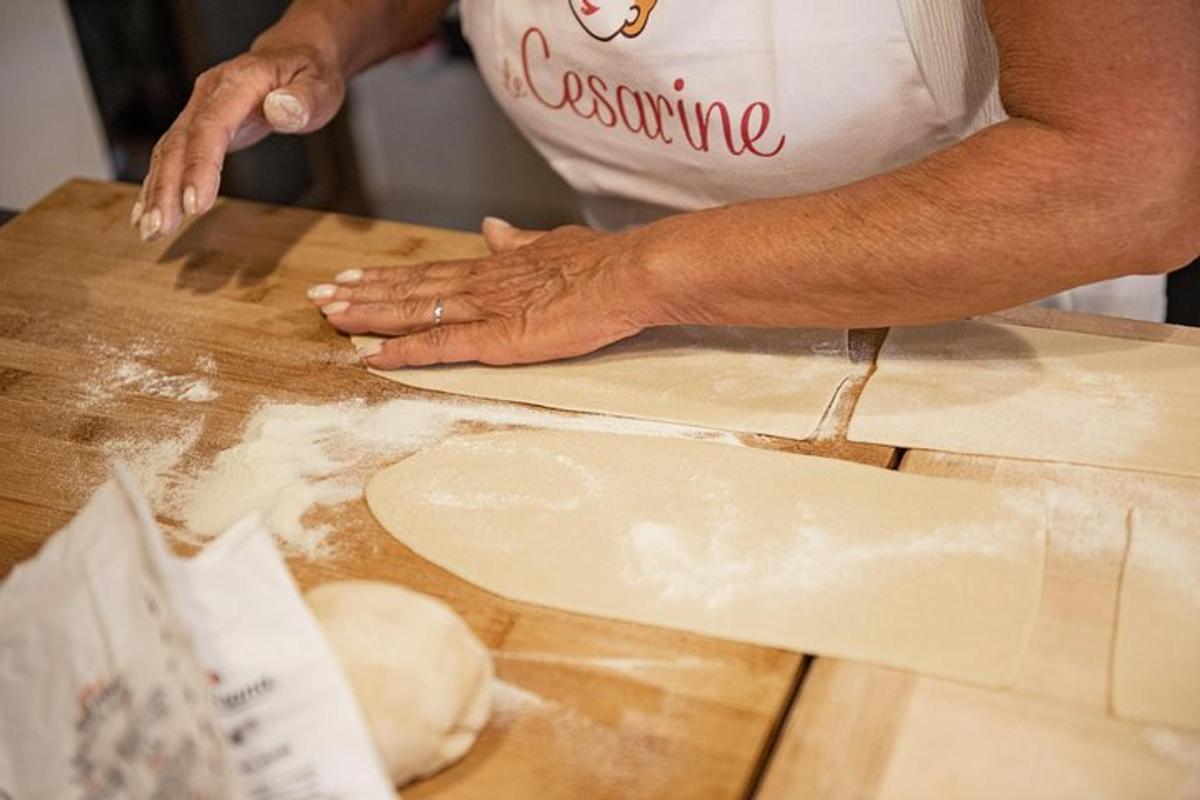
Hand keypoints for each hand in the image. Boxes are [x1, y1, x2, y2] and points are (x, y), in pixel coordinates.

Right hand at [132, 44, 343, 240]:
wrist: (295, 55)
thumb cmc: (310, 74)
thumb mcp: (319, 84)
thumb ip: (301, 99)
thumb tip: (280, 109)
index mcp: (239, 82)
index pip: (211, 126)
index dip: (200, 166)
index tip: (194, 204)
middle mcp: (210, 93)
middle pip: (180, 143)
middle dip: (165, 188)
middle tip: (159, 228)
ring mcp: (200, 109)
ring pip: (169, 152)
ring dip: (156, 192)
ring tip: (151, 230)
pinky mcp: (199, 126)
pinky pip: (172, 155)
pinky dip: (158, 184)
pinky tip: (148, 213)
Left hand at [307, 217, 657, 366]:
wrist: (627, 274)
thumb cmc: (600, 264)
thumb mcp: (551, 243)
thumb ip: (517, 241)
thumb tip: (492, 227)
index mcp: (492, 265)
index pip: (427, 273)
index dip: (386, 276)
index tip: (350, 276)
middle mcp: (478, 284)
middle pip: (407, 288)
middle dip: (359, 292)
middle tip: (316, 295)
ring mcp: (484, 310)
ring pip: (412, 311)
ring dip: (367, 314)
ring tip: (328, 316)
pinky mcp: (497, 339)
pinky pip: (439, 346)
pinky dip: (403, 351)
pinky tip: (372, 355)